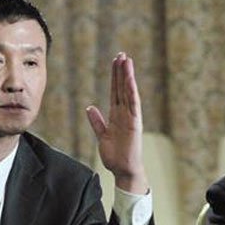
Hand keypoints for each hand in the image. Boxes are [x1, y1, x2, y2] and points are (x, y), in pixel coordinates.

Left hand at [86, 52, 147, 193]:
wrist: (122, 170)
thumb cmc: (114, 155)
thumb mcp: (102, 136)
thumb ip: (97, 122)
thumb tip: (90, 107)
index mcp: (116, 115)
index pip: (115, 92)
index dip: (115, 77)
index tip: (115, 62)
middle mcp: (124, 114)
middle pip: (122, 88)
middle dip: (121, 72)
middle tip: (121, 54)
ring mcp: (131, 118)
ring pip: (128, 93)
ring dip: (127, 77)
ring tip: (126, 61)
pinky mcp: (135, 124)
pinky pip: (133, 105)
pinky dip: (132, 92)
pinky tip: (130, 81)